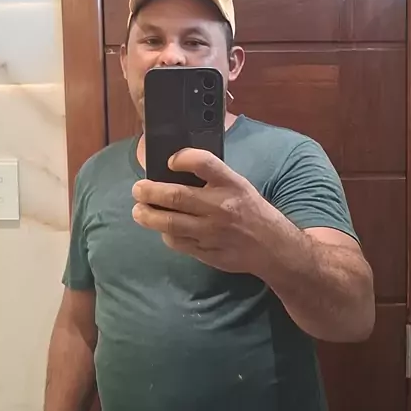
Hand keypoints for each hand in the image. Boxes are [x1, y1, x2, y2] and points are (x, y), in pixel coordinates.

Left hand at [131, 148, 282, 273]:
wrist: (272, 247)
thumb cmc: (251, 211)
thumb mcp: (238, 185)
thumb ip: (212, 178)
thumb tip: (173, 170)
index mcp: (231, 184)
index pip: (204, 163)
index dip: (182, 158)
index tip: (169, 161)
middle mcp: (221, 207)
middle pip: (177, 196)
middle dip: (150, 192)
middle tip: (138, 189)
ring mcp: (213, 232)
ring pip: (171, 223)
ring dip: (148, 216)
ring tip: (139, 211)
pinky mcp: (207, 252)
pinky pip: (178, 242)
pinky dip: (166, 234)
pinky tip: (162, 229)